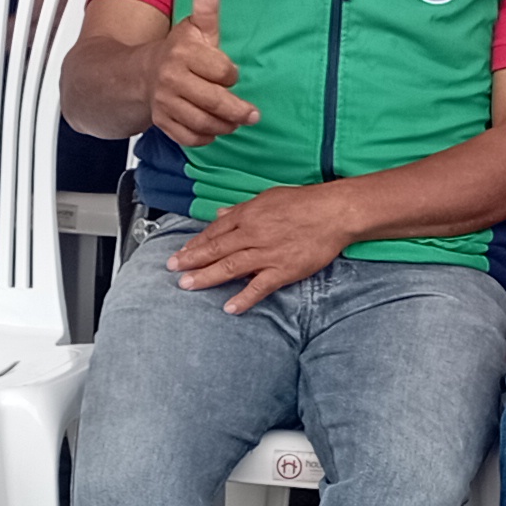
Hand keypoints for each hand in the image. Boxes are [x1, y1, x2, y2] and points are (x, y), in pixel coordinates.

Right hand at [150, 0, 258, 145]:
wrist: (141, 73)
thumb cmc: (178, 51)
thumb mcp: (195, 28)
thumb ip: (206, 7)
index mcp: (183, 53)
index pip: (221, 71)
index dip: (231, 75)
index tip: (231, 75)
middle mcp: (171, 78)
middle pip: (214, 101)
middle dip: (238, 110)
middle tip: (253, 114)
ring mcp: (164, 102)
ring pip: (203, 122)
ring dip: (225, 126)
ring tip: (235, 123)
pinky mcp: (162, 121)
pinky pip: (187, 137)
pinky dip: (204, 138)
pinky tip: (213, 131)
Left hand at [167, 183, 356, 313]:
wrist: (334, 212)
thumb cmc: (305, 202)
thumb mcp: (268, 198)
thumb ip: (243, 209)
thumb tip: (222, 215)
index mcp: (248, 215)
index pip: (215, 231)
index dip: (196, 243)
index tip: (182, 252)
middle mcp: (252, 234)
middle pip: (215, 249)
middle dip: (191, 260)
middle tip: (172, 268)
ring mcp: (267, 253)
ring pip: (229, 267)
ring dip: (206, 277)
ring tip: (187, 285)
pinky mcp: (283, 269)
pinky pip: (259, 286)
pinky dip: (244, 297)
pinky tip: (229, 307)